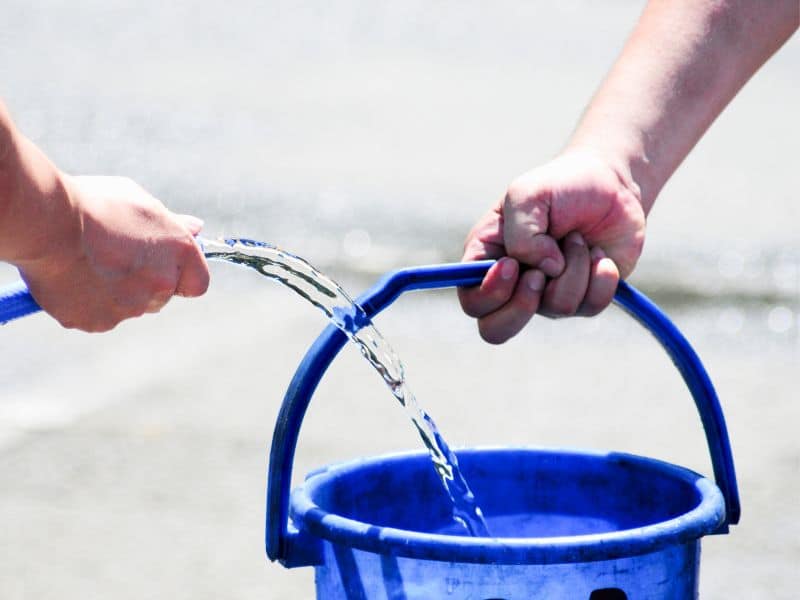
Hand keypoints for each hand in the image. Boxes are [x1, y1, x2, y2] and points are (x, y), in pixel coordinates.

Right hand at [17, 175, 208, 331]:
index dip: (181, 276)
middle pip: (160, 297)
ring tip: (86, 263)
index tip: (163, 266)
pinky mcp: (97, 322)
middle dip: (143, 283)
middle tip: (114, 258)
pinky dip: (85, 303)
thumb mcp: (140, 202)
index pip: (197, 283)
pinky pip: (96, 316)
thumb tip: (195, 229)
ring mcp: (130, 308)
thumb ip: (170, 223)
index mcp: (179, 252)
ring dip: (113, 293)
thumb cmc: (94, 204)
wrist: (47, 222)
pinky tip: (70, 277)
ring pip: (127, 307)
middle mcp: (161, 285)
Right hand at [458, 150, 645, 343]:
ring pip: (556, 309)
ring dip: (574, 268)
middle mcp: (513, 285)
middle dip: (522, 307)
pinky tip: (599, 254)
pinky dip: (600, 276)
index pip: (472, 300)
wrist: (611, 185)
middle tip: (541, 275)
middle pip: (496, 330)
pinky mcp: (584, 299)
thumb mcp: (528, 194)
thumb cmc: (559, 186)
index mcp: (487, 259)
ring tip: (577, 239)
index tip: (512, 265)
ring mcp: (548, 295)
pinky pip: (591, 306)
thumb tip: (545, 271)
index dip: (489, 293)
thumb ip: (522, 234)